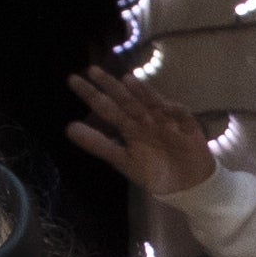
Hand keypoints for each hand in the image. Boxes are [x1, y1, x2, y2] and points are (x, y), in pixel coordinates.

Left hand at [62, 62, 223, 199]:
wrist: (187, 186)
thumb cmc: (154, 172)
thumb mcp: (123, 160)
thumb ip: (98, 144)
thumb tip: (68, 128)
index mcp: (128, 127)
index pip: (106, 108)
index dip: (92, 94)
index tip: (72, 80)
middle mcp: (144, 119)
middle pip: (125, 100)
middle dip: (110, 86)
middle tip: (92, 70)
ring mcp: (165, 120)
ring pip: (151, 103)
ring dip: (141, 92)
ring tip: (127, 81)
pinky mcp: (187, 126)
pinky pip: (180, 116)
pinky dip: (174, 111)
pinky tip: (166, 106)